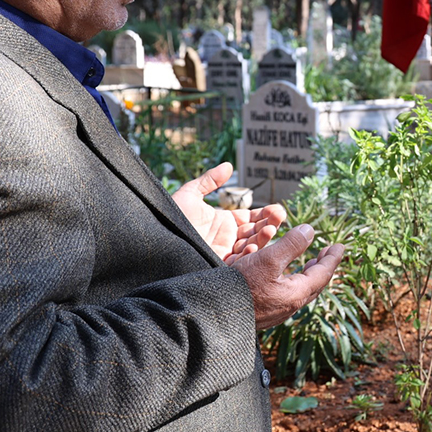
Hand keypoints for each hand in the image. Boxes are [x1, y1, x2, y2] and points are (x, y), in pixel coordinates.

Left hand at [171, 162, 285, 260]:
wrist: (153, 240)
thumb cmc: (169, 218)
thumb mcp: (189, 196)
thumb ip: (209, 180)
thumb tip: (228, 166)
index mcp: (224, 223)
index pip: (252, 218)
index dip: (266, 214)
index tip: (277, 210)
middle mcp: (228, 239)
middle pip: (256, 232)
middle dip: (269, 225)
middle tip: (279, 216)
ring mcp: (224, 253)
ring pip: (251, 248)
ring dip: (263, 239)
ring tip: (270, 229)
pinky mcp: (218, 265)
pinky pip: (237, 263)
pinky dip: (248, 256)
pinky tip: (252, 247)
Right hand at [229, 224, 345, 329]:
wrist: (215, 314)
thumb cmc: (240, 286)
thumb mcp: (267, 259)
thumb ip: (291, 244)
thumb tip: (310, 230)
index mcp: (296, 293)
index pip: (323, 273)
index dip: (332, 258)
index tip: (340, 246)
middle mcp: (290, 306)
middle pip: (315, 284)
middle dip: (322, 267)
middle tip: (327, 253)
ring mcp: (278, 312)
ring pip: (301, 291)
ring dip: (308, 275)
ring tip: (309, 264)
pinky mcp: (265, 314)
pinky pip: (288, 296)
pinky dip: (294, 282)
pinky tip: (285, 279)